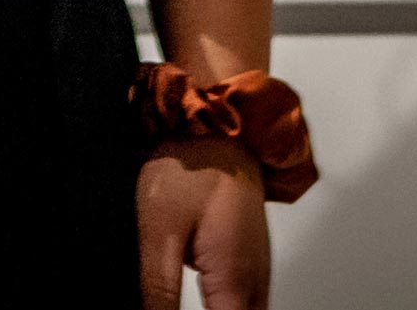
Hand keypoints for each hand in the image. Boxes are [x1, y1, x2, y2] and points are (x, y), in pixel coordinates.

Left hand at [136, 137, 269, 309]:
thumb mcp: (159, 231)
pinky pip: (248, 302)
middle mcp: (253, 280)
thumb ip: (159, 288)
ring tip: (185, 304)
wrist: (216, 125)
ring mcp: (257, 268)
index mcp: (233, 281)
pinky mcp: (251, 257)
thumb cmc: (191, 167)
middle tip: (172, 309)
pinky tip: (211, 307)